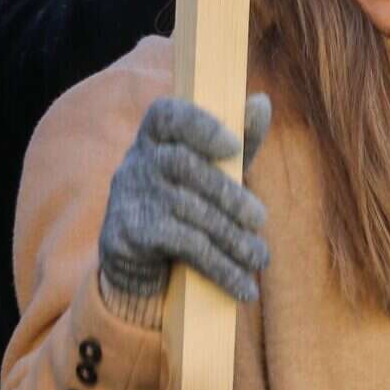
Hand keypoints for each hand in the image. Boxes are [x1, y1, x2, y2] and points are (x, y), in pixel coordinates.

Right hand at [95, 95, 271, 306]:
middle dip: (230, 196)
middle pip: (185, 167)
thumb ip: (240, 140)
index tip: (233, 147)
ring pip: (190, 212)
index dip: (200, 126)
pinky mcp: (128, 235)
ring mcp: (129, 198)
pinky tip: (243, 286)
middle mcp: (136, 161)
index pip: (167, 115)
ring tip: (259, 259)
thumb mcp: (215, 171)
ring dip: (233, 239)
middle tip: (261, 220)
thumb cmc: (187, 202)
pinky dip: (220, 267)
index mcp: (156, 136)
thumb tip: (261, 102)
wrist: (141, 262)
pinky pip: (184, 246)